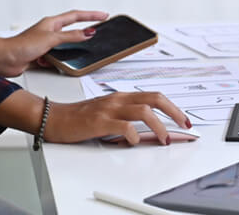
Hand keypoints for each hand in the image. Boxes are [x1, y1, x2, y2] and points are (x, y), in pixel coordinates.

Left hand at [0, 9, 107, 76]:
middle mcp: (49, 31)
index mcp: (52, 23)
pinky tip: (56, 62)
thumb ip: (70, 36)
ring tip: (77, 50)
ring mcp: (46, 43)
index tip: (103, 15)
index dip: (91, 15)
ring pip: (65, 45)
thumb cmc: (21, 45)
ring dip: (70, 49)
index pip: (76, 16)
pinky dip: (59, 60)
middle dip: (84, 30)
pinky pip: (57, 57)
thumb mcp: (51, 39)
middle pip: (72, 29)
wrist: (5, 59)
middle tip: (99, 28)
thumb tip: (87, 32)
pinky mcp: (42, 55)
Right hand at [45, 92, 190, 145]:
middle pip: (154, 98)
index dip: (172, 106)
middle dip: (174, 111)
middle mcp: (118, 99)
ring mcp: (109, 109)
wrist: (54, 118)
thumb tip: (147, 130)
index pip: (153, 96)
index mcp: (121, 97)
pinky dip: (133, 135)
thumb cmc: (79, 117)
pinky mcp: (99, 121)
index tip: (183, 119)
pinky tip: (134, 142)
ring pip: (143, 111)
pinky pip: (123, 125)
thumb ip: (126, 117)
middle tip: (184, 124)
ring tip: (164, 139)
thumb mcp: (107, 113)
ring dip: (159, 126)